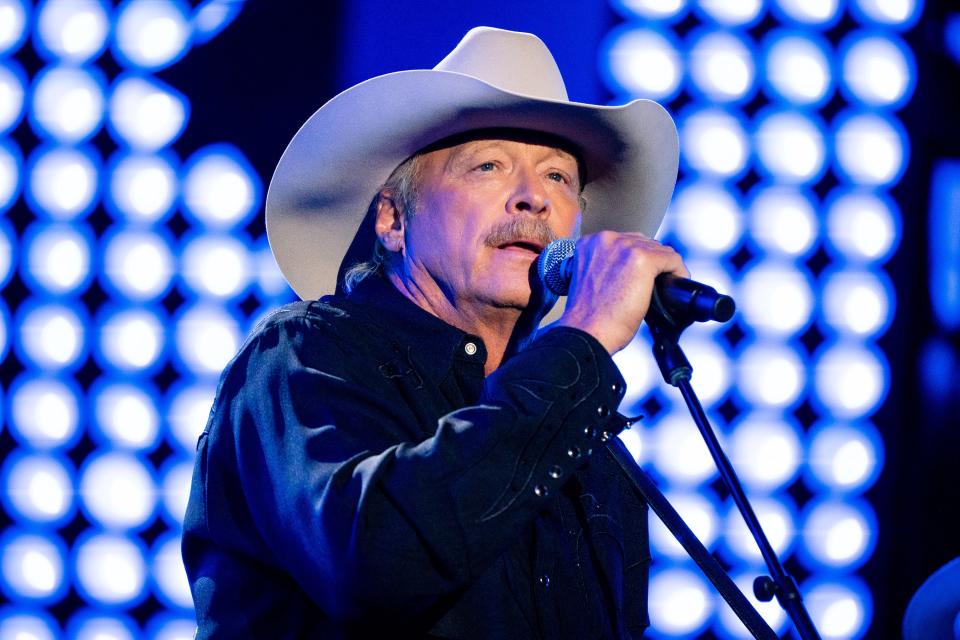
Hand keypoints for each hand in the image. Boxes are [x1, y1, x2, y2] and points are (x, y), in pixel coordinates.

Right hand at [553, 231, 687, 353]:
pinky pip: (672, 259)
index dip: (639, 259)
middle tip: (654, 284)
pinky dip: (678, 272)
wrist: (587, 332)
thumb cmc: (588, 316)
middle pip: (644, 243)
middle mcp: (606, 240)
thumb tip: (631, 271)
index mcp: (591, 243)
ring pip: (659, 250)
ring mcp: (625, 248)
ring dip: (664, 267)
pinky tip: (675, 286)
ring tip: (665, 286)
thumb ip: (607, 267)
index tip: (643, 276)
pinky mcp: (643, 259)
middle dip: (652, 262)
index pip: (627, 242)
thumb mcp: (591, 280)